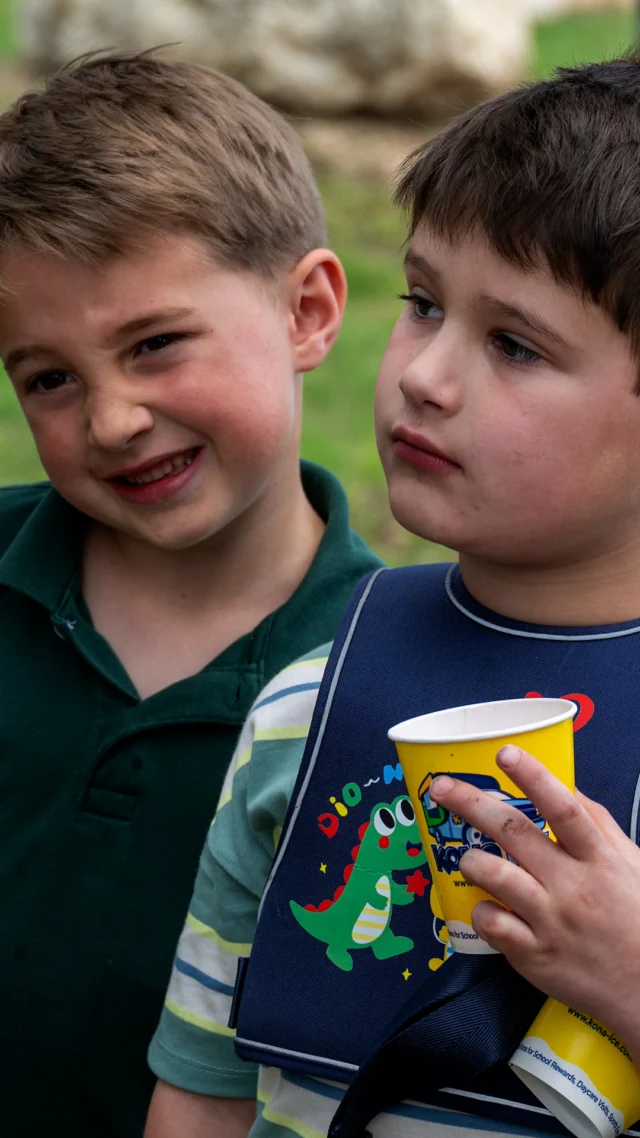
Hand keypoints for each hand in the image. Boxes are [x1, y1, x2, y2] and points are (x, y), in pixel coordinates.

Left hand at [429, 746, 639, 1060]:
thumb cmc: (637, 921)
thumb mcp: (633, 865)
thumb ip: (599, 824)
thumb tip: (568, 786)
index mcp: (597, 859)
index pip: (563, 808)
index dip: (533, 777)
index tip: (505, 754)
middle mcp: (571, 885)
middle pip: (514, 832)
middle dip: (471, 802)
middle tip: (442, 786)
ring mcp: (549, 921)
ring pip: (494, 876)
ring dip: (471, 859)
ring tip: (466, 856)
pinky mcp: (533, 954)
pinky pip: (492, 924)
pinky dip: (481, 911)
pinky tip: (485, 907)